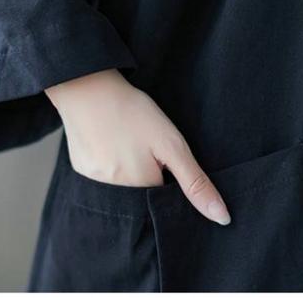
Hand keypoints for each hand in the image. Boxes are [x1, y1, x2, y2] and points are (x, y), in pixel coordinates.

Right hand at [45, 69, 230, 225]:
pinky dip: (109, 162)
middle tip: (141, 142)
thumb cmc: (133, 112)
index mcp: (141, 188)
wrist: (88, 86)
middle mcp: (113, 195)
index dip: (169, 176)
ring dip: (128, 169)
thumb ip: (195, 182)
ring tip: (125, 139)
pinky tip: (109, 139)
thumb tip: (222, 217)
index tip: (162, 156)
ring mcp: (93, 183)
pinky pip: (102, 177)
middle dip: (147, 173)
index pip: (165, 198)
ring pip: (122, 186)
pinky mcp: (80, 170)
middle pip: (142, 195)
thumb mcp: (171, 144)